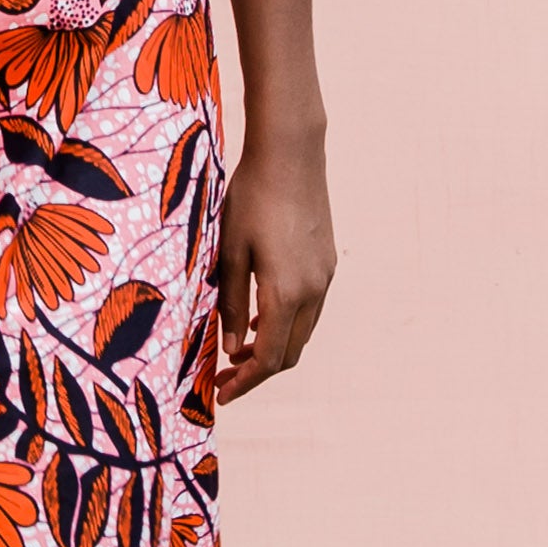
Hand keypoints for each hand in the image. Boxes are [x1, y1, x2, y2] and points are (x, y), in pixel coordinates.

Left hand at [213, 137, 336, 402]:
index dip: (245, 381)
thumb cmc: (251, 198)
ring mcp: (325, 276)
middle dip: (258, 372)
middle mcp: (315, 290)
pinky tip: (261, 316)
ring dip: (273, 348)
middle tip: (224, 377)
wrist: (291, 153)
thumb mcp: (229, 252)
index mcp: (288, 292)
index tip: (221, 393)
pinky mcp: (326, 262)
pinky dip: (285, 325)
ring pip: (302, 332)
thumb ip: (233, 304)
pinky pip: (309, 309)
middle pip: (290, 353)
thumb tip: (233, 349)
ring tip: (237, 350)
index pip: (270, 358)